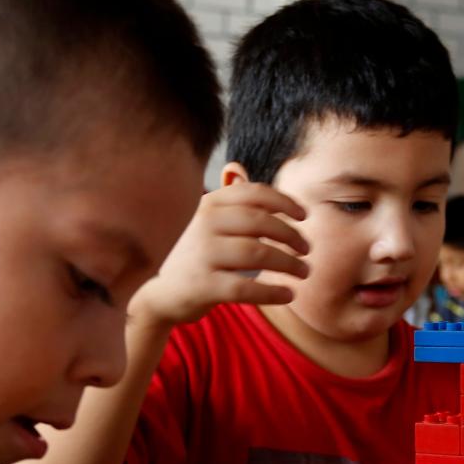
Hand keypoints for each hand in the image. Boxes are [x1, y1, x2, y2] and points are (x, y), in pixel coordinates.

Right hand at [130, 182, 308, 329]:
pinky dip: (272, 291)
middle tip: (307, 249)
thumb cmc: (192, 256)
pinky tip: (288, 294)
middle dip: (291, 235)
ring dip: (289, 263)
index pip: (254, 194)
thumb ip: (226, 200)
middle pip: (261, 222)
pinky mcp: (202, 286)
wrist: (157, 294)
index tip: (304, 215)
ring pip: (259, 254)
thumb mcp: (205, 223)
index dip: (284, 202)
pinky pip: (246, 288)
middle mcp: (204, 224)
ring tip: (304, 272)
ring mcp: (202, 254)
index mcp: (209, 204)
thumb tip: (237, 169)